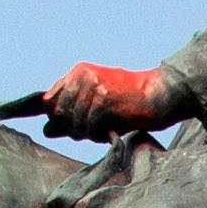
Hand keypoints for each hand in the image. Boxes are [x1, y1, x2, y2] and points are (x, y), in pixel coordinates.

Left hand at [41, 62, 181, 141]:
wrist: (161, 94)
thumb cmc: (130, 102)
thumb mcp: (97, 106)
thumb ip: (70, 117)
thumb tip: (45, 131)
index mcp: (78, 72)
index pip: (49, 101)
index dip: (58, 119)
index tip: (73, 126)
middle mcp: (82, 75)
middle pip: (58, 114)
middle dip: (72, 129)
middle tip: (93, 132)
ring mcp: (93, 87)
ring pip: (73, 123)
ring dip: (88, 134)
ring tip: (105, 131)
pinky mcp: (105, 101)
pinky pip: (89, 127)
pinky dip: (99, 136)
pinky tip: (112, 132)